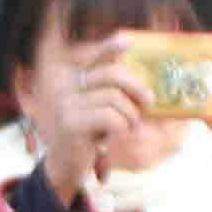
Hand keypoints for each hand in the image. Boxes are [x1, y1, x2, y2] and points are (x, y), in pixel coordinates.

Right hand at [22, 41, 148, 193]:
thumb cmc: (86, 138)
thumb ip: (110, 96)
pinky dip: (123, 127)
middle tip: (148, 103)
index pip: (92, 58)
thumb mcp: (97, 113)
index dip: (108, 48)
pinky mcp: (71, 123)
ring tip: (128, 127)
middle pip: (111, 75)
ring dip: (130, 115)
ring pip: (115, 98)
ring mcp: (65, 105)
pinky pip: (111, 117)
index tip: (127, 43)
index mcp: (70, 81)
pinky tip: (117, 136)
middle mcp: (64, 88)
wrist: (63, 168)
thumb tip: (143, 88)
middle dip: (136, 88)